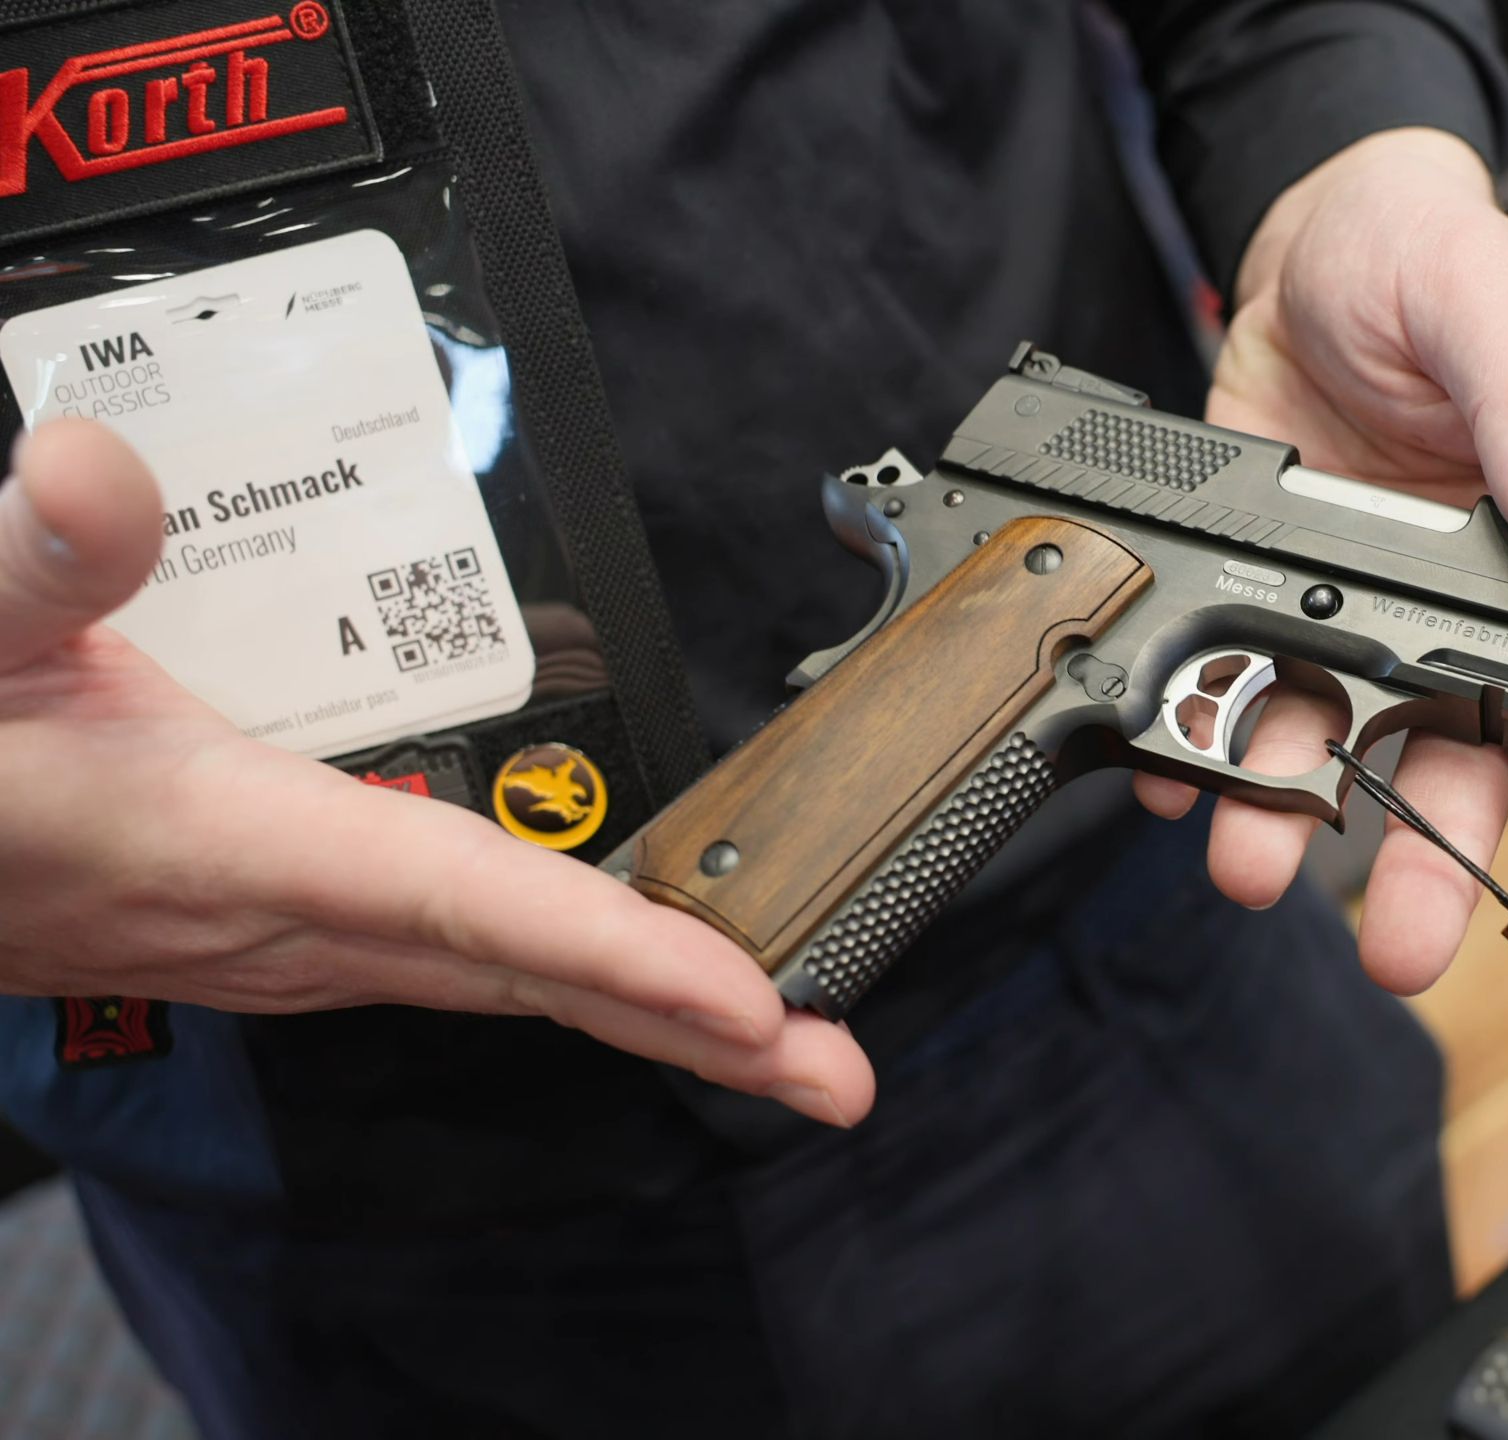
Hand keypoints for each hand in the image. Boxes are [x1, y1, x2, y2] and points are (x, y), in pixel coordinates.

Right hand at [0, 422, 872, 1125]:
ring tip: (777, 1035)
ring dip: (645, 1012)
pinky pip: (458, 965)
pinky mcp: (279, 933)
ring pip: (506, 982)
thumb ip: (35, 562)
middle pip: (533, 979)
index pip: (475, 909)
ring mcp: (289, 943)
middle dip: (694, 1031)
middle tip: (838, 1075)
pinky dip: (563, 975)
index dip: (622, 956)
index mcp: (240, 847)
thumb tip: (97, 475)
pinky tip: (619, 973)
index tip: (753, 1006)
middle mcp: (288, 920)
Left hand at [1131, 128, 1507, 994]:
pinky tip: (1174, 777)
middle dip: (1441, 863)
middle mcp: (1483, 595)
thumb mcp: (1489, 300)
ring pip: (1354, 743)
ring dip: (1305, 819)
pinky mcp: (1278, 591)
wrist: (1304, 235)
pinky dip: (1202, 744)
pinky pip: (1246, 692)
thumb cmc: (1430, 248)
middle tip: (1406, 947)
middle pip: (1479, 755)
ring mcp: (1376, 603)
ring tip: (1257, 867)